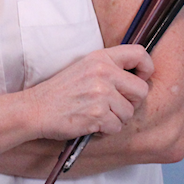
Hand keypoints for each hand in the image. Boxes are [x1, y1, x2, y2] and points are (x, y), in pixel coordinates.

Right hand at [25, 44, 152, 140]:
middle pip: (141, 90)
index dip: (146, 68)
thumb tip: (139, 78)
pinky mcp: (97, 114)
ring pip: (129, 112)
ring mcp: (100, 93)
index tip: (139, 79)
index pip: (139, 54)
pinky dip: (106, 129)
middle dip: (131, 102)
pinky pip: (117, 127)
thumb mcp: (84, 67)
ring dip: (116, 118)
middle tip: (114, 105)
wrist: (37, 108)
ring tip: (97, 114)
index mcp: (101, 57)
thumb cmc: (61, 91)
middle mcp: (103, 72)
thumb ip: (109, 67)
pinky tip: (91, 122)